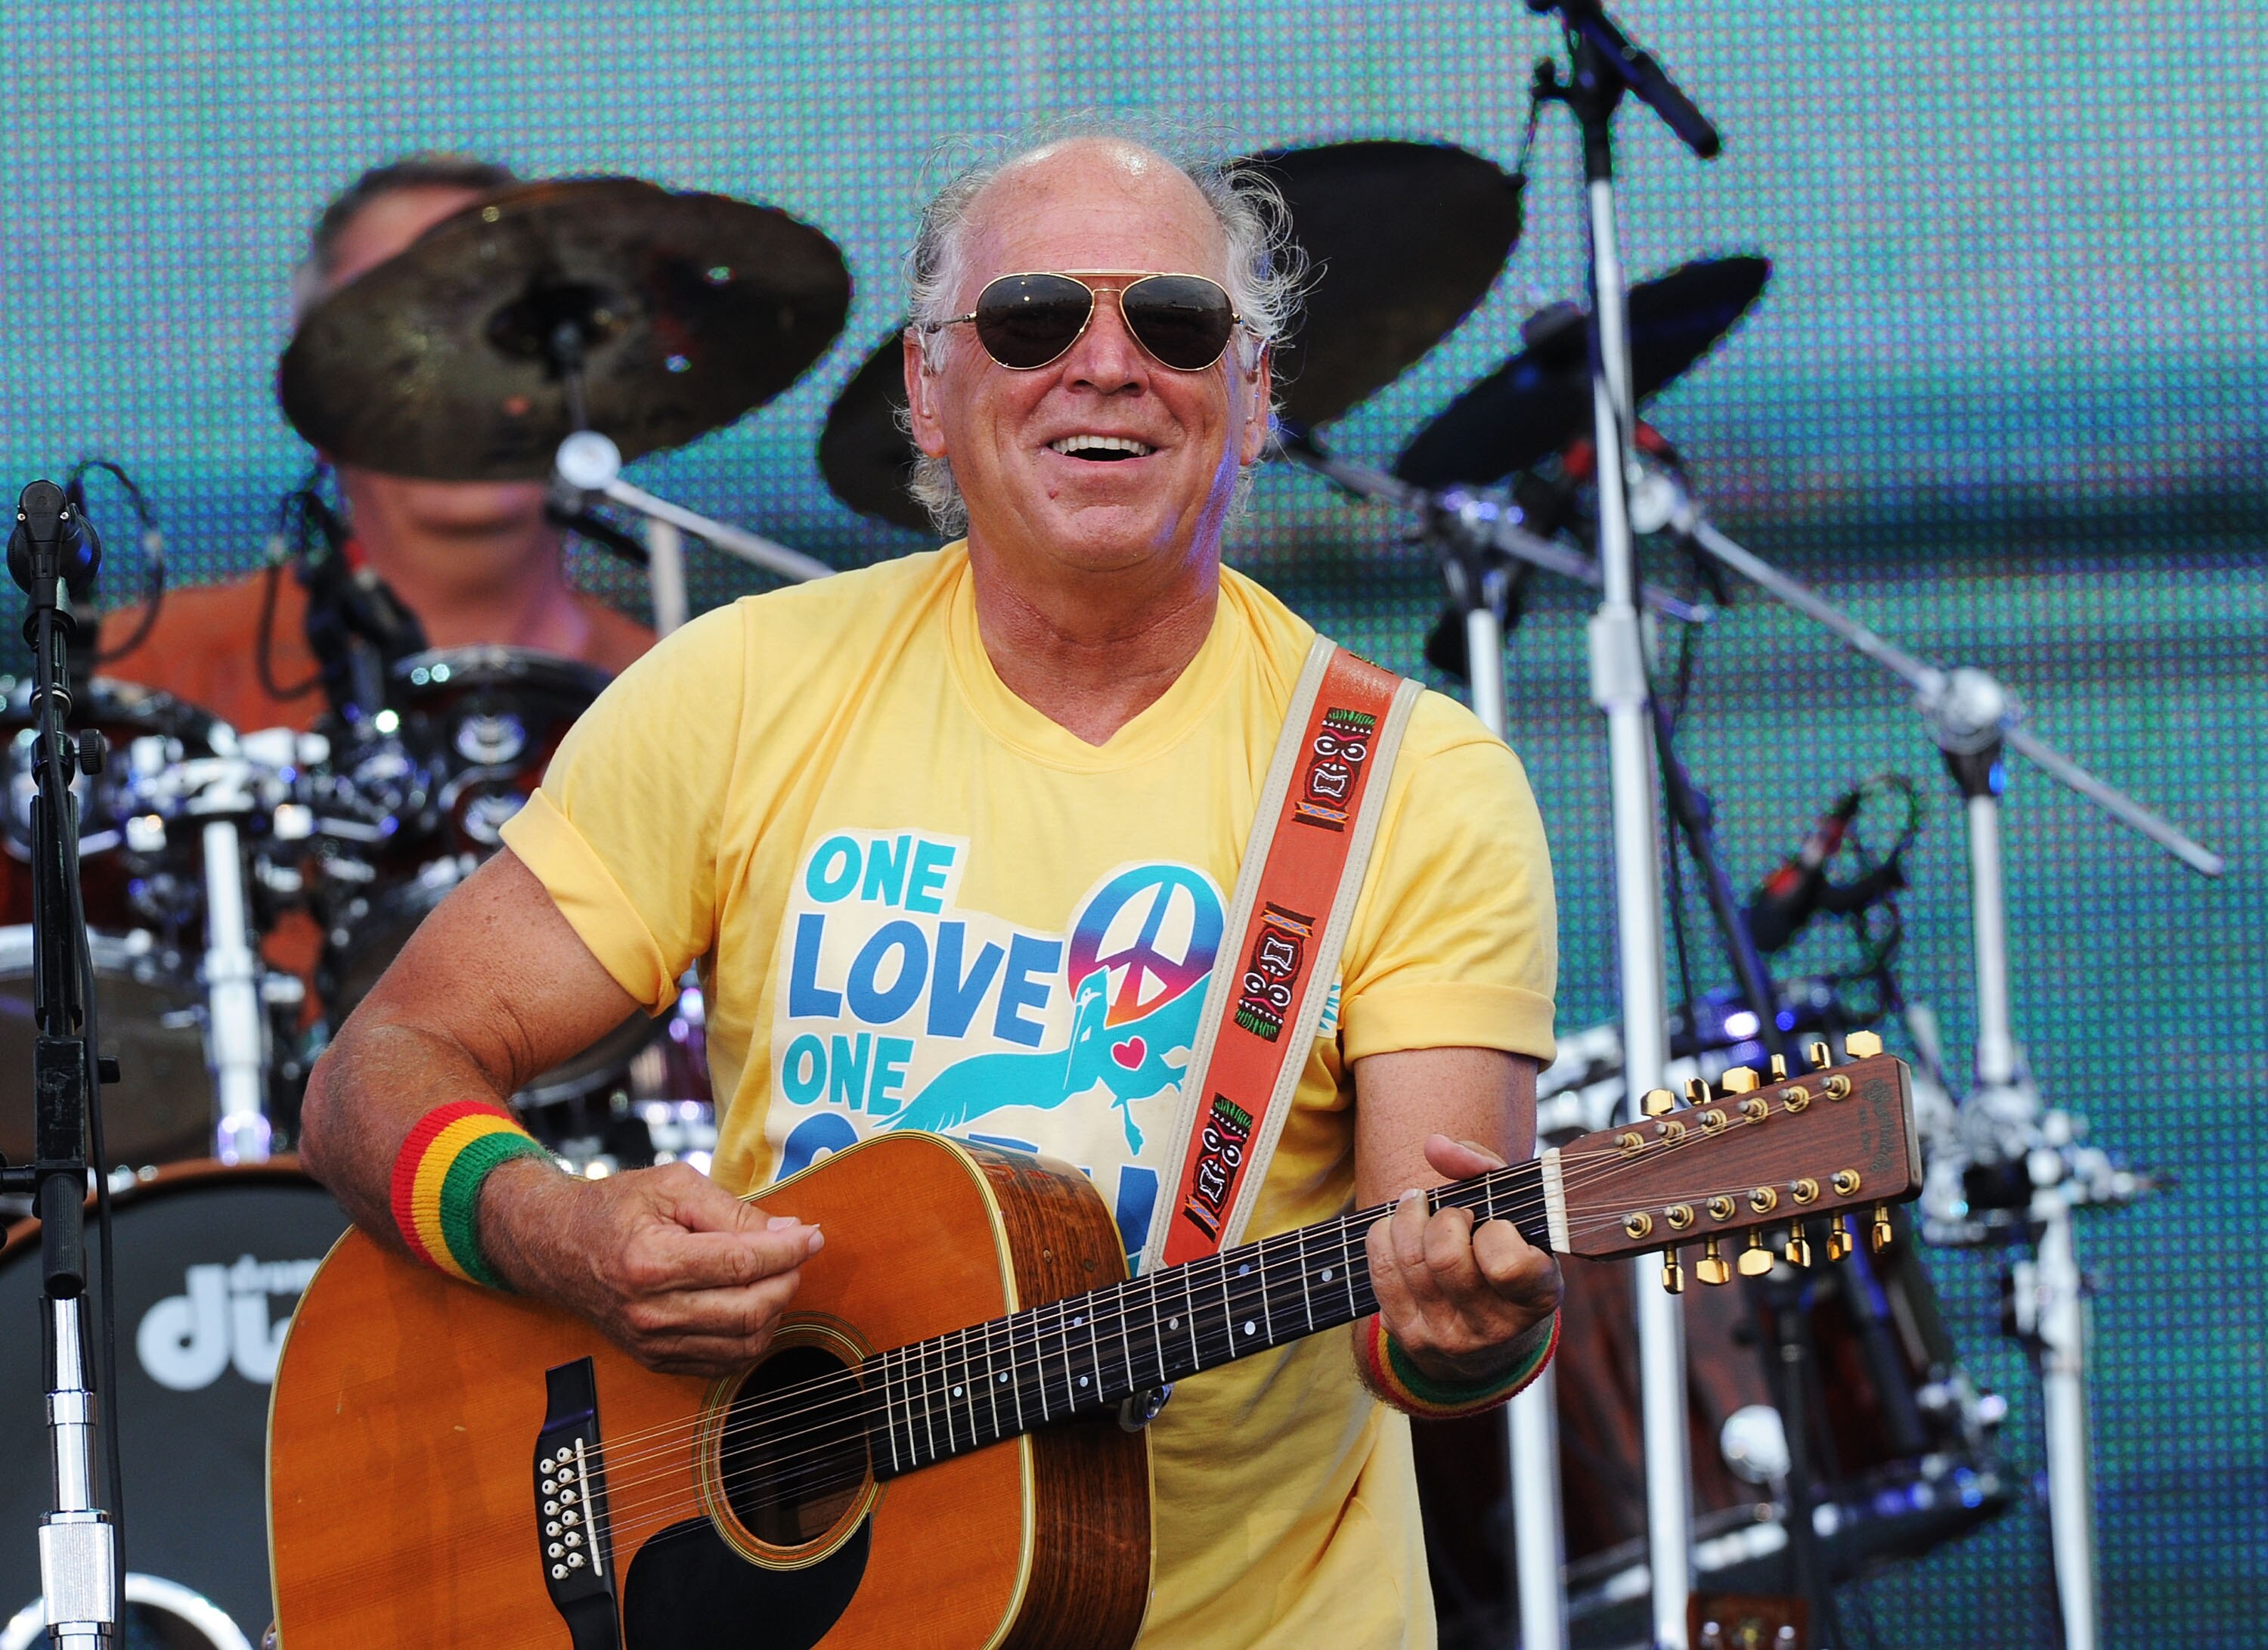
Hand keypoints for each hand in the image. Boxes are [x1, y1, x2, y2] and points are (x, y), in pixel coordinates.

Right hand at [481, 1159, 822, 1375]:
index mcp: (650, 1261)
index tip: (812, 1234)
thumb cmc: (615, 1208)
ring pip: (742, 1344)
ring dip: (775, 1311)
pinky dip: (751, 1337)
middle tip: (797, 1254)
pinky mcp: (655, 1359)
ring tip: (778, 1277)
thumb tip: (788, 1230)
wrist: (556, 1247)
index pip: (741, 1264)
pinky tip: (755, 1305)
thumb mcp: (673, 1185)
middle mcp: (649, 1311)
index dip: (788, 1250)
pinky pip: (722, 1362)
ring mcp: (650, 1342)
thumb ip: (733, 1209)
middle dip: (787, 1281)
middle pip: (748, 1311)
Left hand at [1364, 1134, 1561, 1383]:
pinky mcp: (1409, 1338)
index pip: (1506, 1266)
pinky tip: (1396, 1228)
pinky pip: (1381, 1273)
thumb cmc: (1505, 1250)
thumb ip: (1483, 1167)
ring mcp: (1449, 1338)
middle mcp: (1494, 1327)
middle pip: (1444, 1258)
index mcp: (1536, 1297)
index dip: (1495, 1233)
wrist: (1490, 1331)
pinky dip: (1382, 1237)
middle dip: (1443, 1218)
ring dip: (1407, 1219)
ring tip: (1418, 1207)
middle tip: (1453, 1212)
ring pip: (1409, 1262)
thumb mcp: (1513, 1210)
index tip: (1495, 1225)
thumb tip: (1435, 1146)